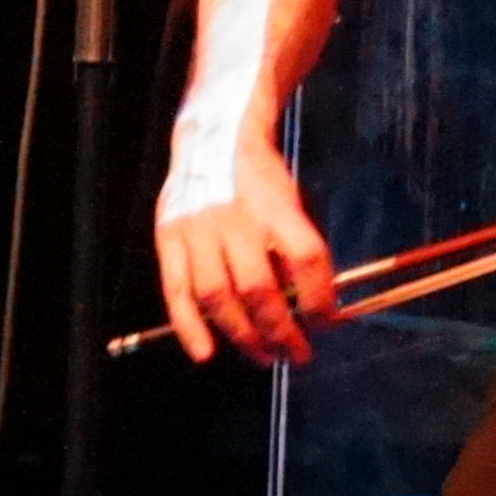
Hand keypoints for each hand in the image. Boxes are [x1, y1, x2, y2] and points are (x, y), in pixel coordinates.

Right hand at [154, 120, 335, 364]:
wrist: (213, 138)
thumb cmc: (260, 179)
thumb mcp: (289, 203)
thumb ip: (295, 249)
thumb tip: (311, 307)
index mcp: (274, 207)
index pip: (305, 258)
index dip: (320, 297)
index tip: (327, 325)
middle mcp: (234, 218)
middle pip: (259, 289)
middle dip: (281, 331)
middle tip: (296, 354)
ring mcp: (197, 228)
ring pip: (217, 296)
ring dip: (241, 336)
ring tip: (263, 356)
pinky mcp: (168, 236)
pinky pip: (176, 290)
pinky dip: (189, 326)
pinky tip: (205, 353)